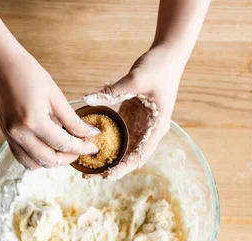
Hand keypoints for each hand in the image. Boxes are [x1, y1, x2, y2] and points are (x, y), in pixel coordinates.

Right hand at [0, 51, 98, 169]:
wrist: (3, 65)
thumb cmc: (29, 74)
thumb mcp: (55, 95)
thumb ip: (72, 119)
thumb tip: (89, 133)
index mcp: (33, 121)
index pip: (63, 144)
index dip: (81, 147)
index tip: (93, 147)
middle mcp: (19, 133)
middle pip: (49, 159)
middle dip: (69, 157)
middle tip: (81, 148)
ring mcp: (10, 136)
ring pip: (34, 164)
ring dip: (52, 161)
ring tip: (64, 149)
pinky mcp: (6, 135)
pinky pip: (22, 158)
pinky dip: (37, 158)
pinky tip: (48, 148)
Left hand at [84, 45, 182, 179]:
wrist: (168, 54)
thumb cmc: (159, 67)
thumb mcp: (136, 79)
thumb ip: (112, 91)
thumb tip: (86, 99)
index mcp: (156, 127)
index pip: (140, 155)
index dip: (124, 167)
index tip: (107, 174)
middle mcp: (148, 130)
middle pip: (129, 156)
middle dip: (110, 167)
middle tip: (87, 175)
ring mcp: (139, 124)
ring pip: (122, 147)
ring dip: (105, 156)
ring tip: (84, 165)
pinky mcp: (131, 116)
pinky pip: (116, 132)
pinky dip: (103, 140)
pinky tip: (87, 143)